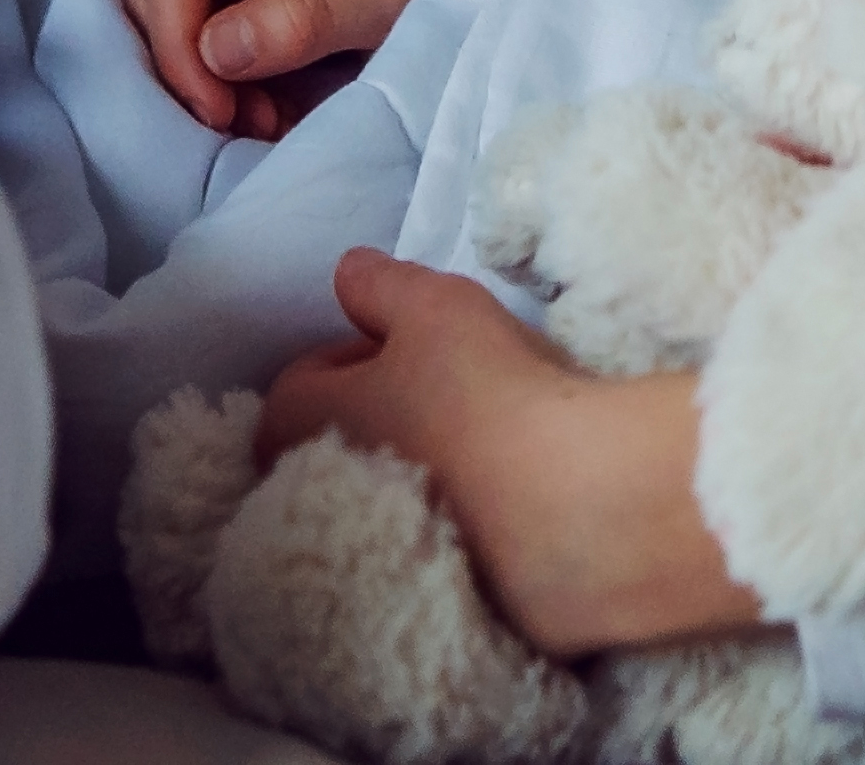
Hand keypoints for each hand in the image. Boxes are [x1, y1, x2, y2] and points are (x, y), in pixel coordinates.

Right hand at [130, 0, 465, 140]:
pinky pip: (216, 47)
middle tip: (248, 120)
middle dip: (193, 72)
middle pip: (164, 1)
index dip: (178, 46)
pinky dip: (231, 89)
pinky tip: (273, 111)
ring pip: (184, 30)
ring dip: (211, 86)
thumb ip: (306, 18)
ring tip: (266, 120)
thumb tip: (217, 50)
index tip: (220, 110)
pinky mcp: (259, 1)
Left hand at [261, 251, 756, 656]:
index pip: (300, 379)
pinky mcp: (424, 591)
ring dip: (419, 468)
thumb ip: (381, 284)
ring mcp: (367, 551)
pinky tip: (505, 496)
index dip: (356, 350)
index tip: (411, 346)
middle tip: (446, 393)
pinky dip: (455, 518)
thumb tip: (348, 274)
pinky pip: (427, 541)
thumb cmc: (481, 392)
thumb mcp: (433, 305)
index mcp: (300, 423)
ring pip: (382, 494)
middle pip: (339, 441)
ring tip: (482, 444)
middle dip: (382, 416)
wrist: (564, 507)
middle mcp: (315, 496)